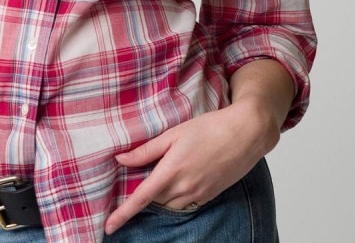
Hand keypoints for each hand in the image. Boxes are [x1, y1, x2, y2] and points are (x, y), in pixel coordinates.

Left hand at [103, 99, 281, 235]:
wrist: (246, 134)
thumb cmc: (209, 128)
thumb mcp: (172, 134)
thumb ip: (146, 150)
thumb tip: (120, 159)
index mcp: (171, 171)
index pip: (141, 198)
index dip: (123, 214)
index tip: (108, 226)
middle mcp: (184, 187)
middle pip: (153, 201)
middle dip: (142, 196)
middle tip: (135, 181)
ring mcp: (199, 193)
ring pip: (169, 204)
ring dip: (159, 196)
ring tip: (161, 176)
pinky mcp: (210, 195)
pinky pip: (185, 203)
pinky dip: (175, 197)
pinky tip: (177, 181)